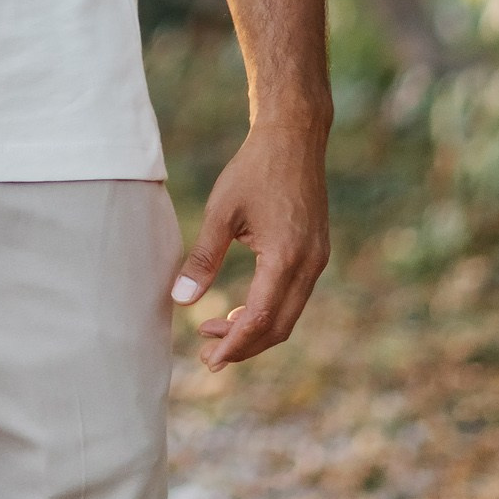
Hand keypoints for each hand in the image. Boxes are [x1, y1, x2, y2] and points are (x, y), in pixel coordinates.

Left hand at [170, 120, 329, 368]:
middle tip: (207, 355)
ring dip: (255, 331)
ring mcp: (317, 260)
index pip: (259, 319)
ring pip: (288, 315)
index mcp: (286, 257)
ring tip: (215, 331)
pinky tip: (240, 308)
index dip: (233, 345)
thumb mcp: (221, 211)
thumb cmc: (253, 169)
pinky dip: (268, 311)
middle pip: (278, 327)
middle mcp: (309, 265)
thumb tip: (181, 300)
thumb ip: (203, 258)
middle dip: (243, 346)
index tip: (208, 360)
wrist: (294, 138)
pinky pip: (294, 297)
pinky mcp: (316, 252)